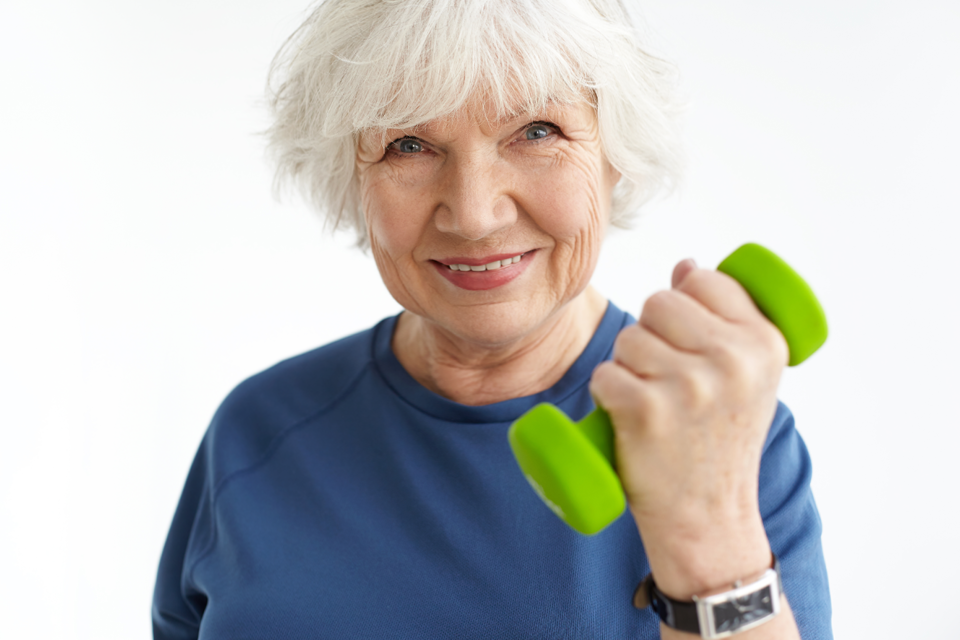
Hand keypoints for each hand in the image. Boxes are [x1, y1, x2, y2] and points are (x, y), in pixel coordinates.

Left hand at [589, 259, 788, 597]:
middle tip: (668, 380)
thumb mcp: (748, 377)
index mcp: (764, 342)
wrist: (707, 515)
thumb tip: (687, 266)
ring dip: (628, 367)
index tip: (690, 343)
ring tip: (655, 404)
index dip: (684, 305)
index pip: (703, 280)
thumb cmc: (719, 438)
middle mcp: (733, 360)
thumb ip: (724, 318)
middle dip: (651, 335)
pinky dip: (608, 396)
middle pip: (658, 303)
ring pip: (628, 339)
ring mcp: (690, 385)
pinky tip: (632, 420)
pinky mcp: (647, 411)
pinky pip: (606, 375)